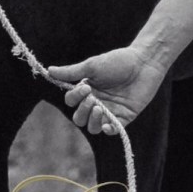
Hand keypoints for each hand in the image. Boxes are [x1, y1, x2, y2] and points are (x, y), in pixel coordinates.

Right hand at [47, 47, 168, 135]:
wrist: (144, 63)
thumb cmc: (118, 61)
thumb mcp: (92, 66)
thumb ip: (71, 72)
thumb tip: (48, 70)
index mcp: (87, 90)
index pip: (72, 102)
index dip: (74, 99)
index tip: (85, 87)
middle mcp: (97, 102)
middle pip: (80, 118)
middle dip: (82, 111)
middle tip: (92, 98)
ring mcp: (110, 111)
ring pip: (93, 127)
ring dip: (92, 121)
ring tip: (99, 108)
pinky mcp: (124, 117)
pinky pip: (112, 130)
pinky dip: (107, 130)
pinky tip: (107, 124)